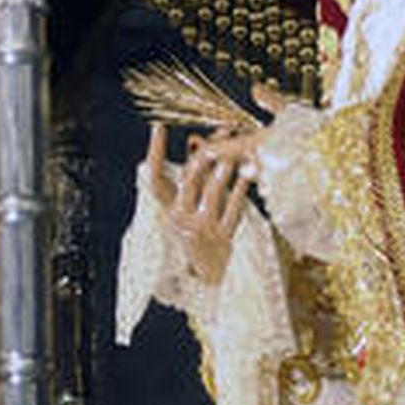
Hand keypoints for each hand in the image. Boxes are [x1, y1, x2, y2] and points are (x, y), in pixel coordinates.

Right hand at [146, 123, 253, 286]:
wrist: (213, 277)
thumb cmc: (201, 233)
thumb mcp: (191, 206)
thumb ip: (194, 175)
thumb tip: (195, 139)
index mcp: (169, 209)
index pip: (154, 176)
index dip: (154, 151)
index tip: (159, 127)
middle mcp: (180, 218)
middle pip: (190, 177)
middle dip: (206, 151)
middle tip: (223, 131)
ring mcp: (202, 229)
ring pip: (212, 191)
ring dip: (226, 167)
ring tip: (236, 149)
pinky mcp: (223, 239)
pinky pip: (233, 208)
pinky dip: (241, 189)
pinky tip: (249, 174)